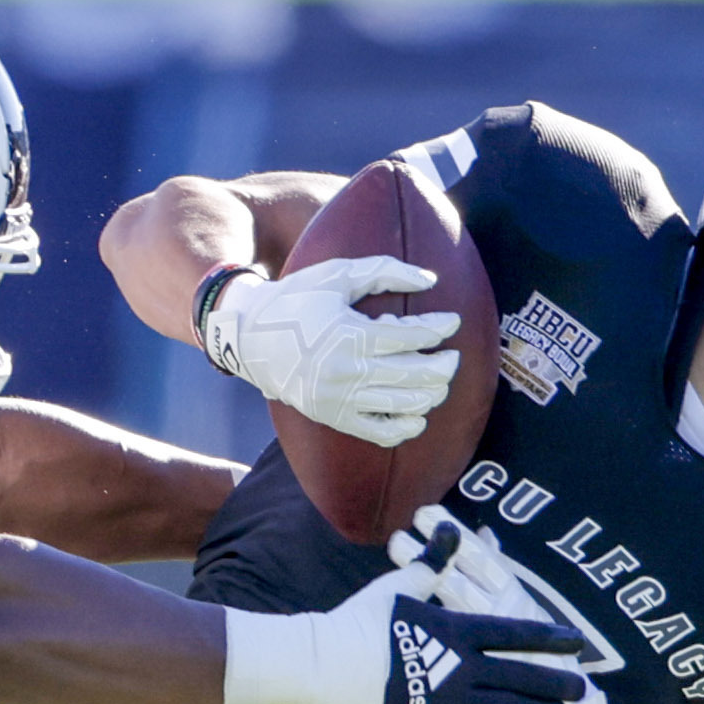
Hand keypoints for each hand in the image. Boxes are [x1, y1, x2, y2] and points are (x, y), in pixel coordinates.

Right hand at [200, 258, 459, 449]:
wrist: (250, 337)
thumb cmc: (297, 299)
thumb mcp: (338, 274)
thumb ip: (385, 270)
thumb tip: (431, 280)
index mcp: (351, 335)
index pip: (412, 337)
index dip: (439, 329)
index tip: (452, 322)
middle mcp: (348, 371)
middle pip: (415, 375)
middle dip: (444, 366)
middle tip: (452, 357)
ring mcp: (341, 399)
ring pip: (404, 405)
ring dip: (432, 394)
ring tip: (438, 381)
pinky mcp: (334, 417)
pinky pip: (381, 433)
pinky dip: (407, 427)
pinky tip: (418, 414)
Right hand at [296, 562, 583, 703]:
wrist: (324, 661)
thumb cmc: (360, 619)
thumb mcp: (400, 585)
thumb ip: (433, 562)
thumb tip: (450, 528)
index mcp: (457, 628)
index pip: (516, 632)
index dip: (551, 637)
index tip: (579, 642)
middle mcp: (460, 665)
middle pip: (522, 675)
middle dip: (557, 681)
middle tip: (585, 689)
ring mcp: (447, 700)